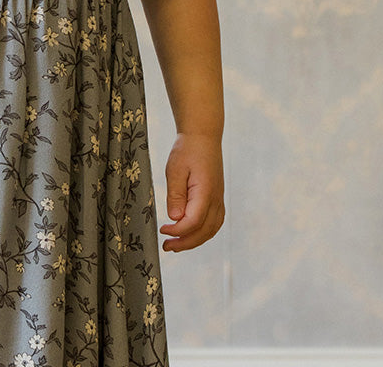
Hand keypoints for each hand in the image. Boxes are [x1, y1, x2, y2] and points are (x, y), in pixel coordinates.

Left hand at [159, 132, 223, 251]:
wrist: (203, 137)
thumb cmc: (187, 150)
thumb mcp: (175, 169)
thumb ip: (175, 194)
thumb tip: (174, 218)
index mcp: (205, 191)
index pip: (194, 221)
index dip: (178, 231)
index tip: (163, 230)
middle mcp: (216, 199)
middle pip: (204, 231)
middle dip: (185, 243)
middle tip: (166, 247)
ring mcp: (219, 200)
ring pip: (211, 230)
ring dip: (194, 241)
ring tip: (176, 245)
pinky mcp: (217, 199)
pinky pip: (214, 223)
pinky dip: (203, 233)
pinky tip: (189, 234)